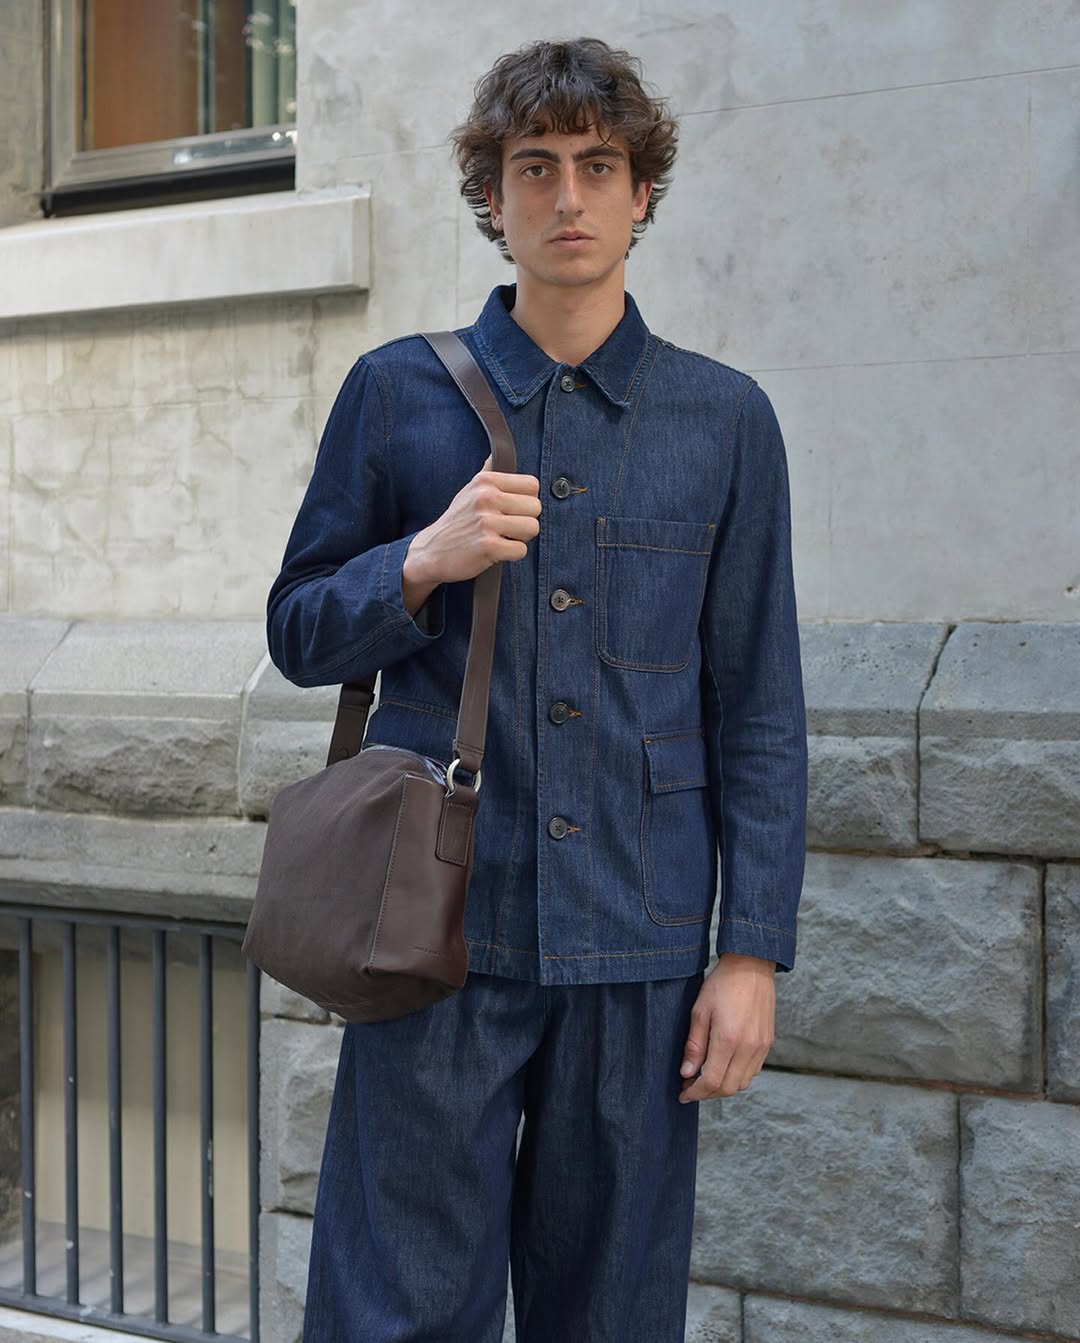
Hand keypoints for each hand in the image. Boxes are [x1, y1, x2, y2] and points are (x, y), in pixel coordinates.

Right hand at [405, 452, 541, 588]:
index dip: (527, 500)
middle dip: (525, 520)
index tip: (512, 509)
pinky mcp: (488, 546)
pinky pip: (521, 550)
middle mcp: (486, 497)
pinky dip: (511, 554)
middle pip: (535, 507)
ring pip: (532, 528)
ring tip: (501, 538)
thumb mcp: (469, 490)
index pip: (532, 484)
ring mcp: (486, 522)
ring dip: (520, 538)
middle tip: (506, 527)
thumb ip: (487, 472)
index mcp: (485, 481)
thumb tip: (496, 453)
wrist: (431, 551)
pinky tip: (496, 551)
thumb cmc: (457, 521)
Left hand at [677, 953, 775, 1102]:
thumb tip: (687, 1073)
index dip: (695, 1093)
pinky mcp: (767, 1043)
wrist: (751, 966)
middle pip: (728, 1088)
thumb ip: (694, 1046)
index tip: (682, 1094)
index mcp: (728, 1040)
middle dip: (707, 1094)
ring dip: (723, 1087)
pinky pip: (752, 1071)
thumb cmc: (722, 985)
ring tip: (705, 1077)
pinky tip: (724, 1066)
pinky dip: (737, 1076)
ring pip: (742, 1083)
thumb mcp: (699, 1011)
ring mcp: (761, 1047)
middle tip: (690, 1087)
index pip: (712, 1081)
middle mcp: (748, 1048)